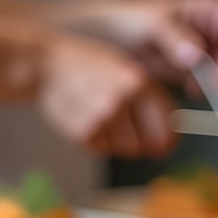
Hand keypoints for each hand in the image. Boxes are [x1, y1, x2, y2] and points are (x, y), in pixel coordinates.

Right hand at [36, 33, 178, 159]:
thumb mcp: (127, 70)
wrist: (47, 66)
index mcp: (139, 82)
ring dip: (120, 142)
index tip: (166, 144)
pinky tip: (88, 120)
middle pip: (149, 146)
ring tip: (103, 119)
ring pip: (126, 151)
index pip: (168, 128)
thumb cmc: (90, 66)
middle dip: (145, 145)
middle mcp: (122, 101)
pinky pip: (103, 150)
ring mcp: (101, 118)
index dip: (169, 141)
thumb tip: (170, 136)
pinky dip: (99, 141)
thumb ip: (150, 99)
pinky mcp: (82, 133)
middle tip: (134, 135)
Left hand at [68, 0, 217, 92]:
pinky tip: (190, 89)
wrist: (107, 39)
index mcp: (211, 4)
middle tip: (210, 90)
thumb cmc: (127, 21)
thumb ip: (174, 37)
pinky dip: (211, 86)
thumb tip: (198, 54)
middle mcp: (216, 21)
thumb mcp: (150, 25)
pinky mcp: (201, 62)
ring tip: (193, 88)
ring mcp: (210, 42)